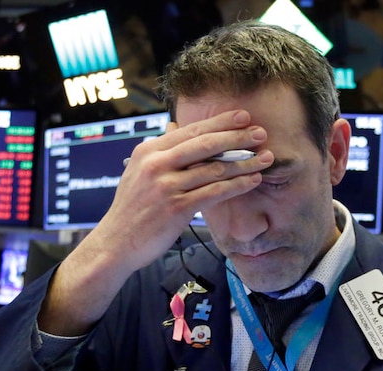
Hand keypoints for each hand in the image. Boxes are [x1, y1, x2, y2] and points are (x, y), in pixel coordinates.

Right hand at [37, 110, 272, 334]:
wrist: (116, 243)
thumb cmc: (132, 209)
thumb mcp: (138, 172)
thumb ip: (159, 152)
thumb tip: (174, 126)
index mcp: (148, 150)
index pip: (190, 131)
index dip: (220, 122)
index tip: (242, 116)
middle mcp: (156, 164)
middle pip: (205, 144)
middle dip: (237, 136)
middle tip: (261, 132)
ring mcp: (166, 186)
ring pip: (214, 169)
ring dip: (244, 163)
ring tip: (266, 158)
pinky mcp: (176, 208)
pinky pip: (214, 193)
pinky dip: (237, 186)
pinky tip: (253, 181)